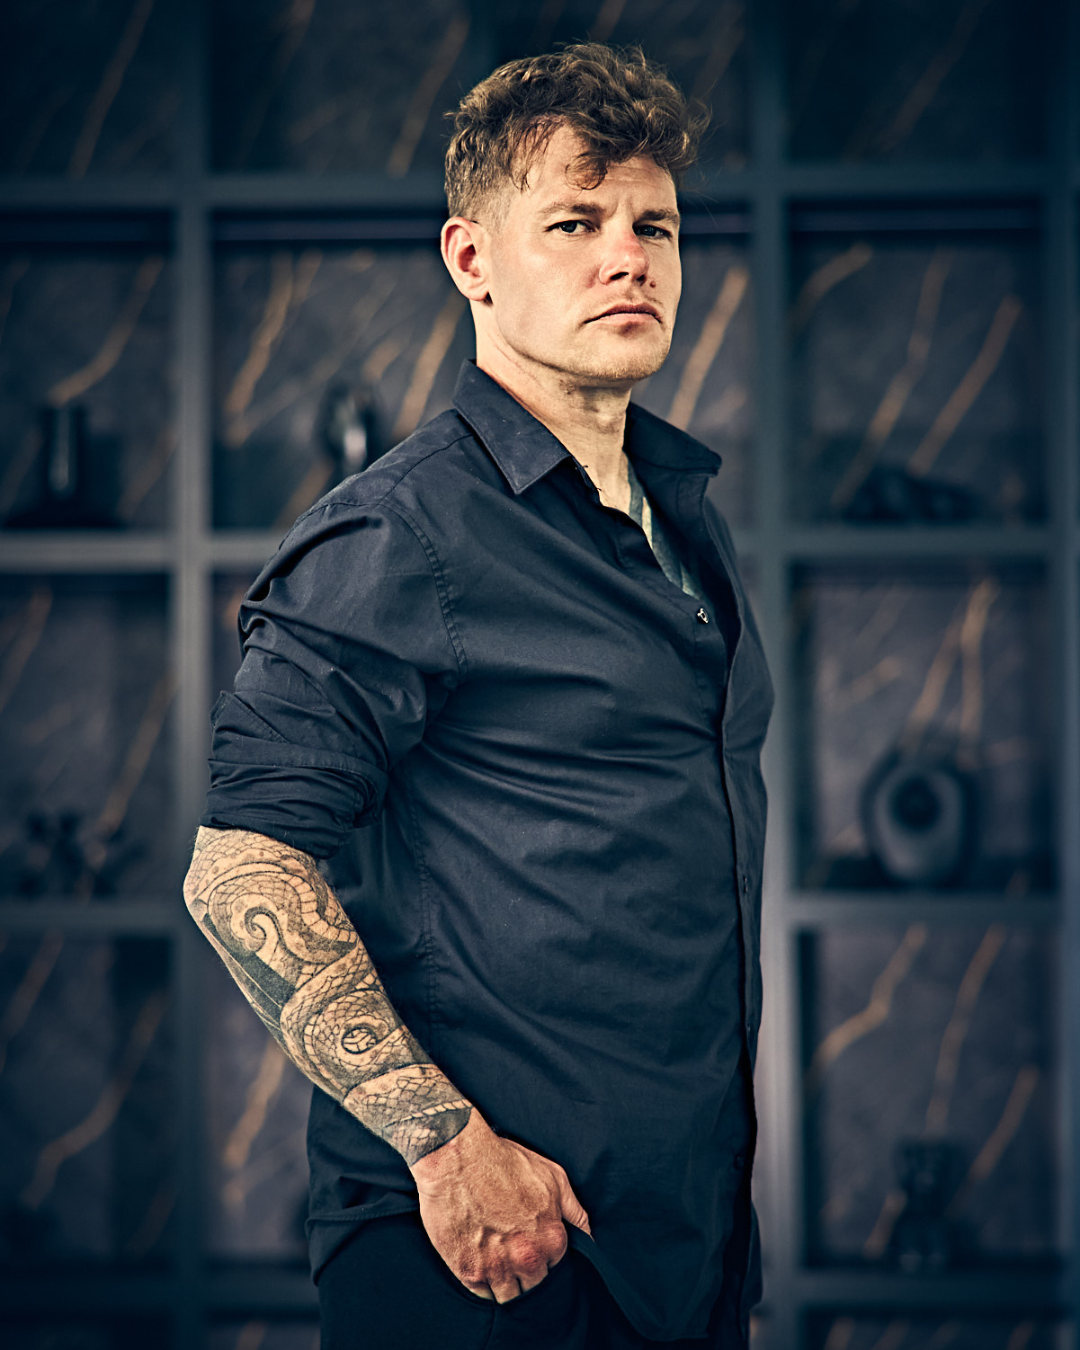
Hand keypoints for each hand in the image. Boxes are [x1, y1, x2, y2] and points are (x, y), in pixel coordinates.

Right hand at [409, 1111, 590, 1302]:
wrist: (457, 1156)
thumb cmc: (504, 1161)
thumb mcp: (552, 1176)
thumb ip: (574, 1210)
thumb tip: (588, 1234)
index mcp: (551, 1237)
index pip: (556, 1269)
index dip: (543, 1258)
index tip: (531, 1247)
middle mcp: (527, 1257)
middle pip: (533, 1286)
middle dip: (526, 1274)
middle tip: (512, 1254)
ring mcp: (497, 1268)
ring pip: (509, 1297)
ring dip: (505, 1284)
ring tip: (497, 1261)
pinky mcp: (468, 1271)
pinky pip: (482, 1294)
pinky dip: (483, 1284)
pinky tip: (480, 1262)